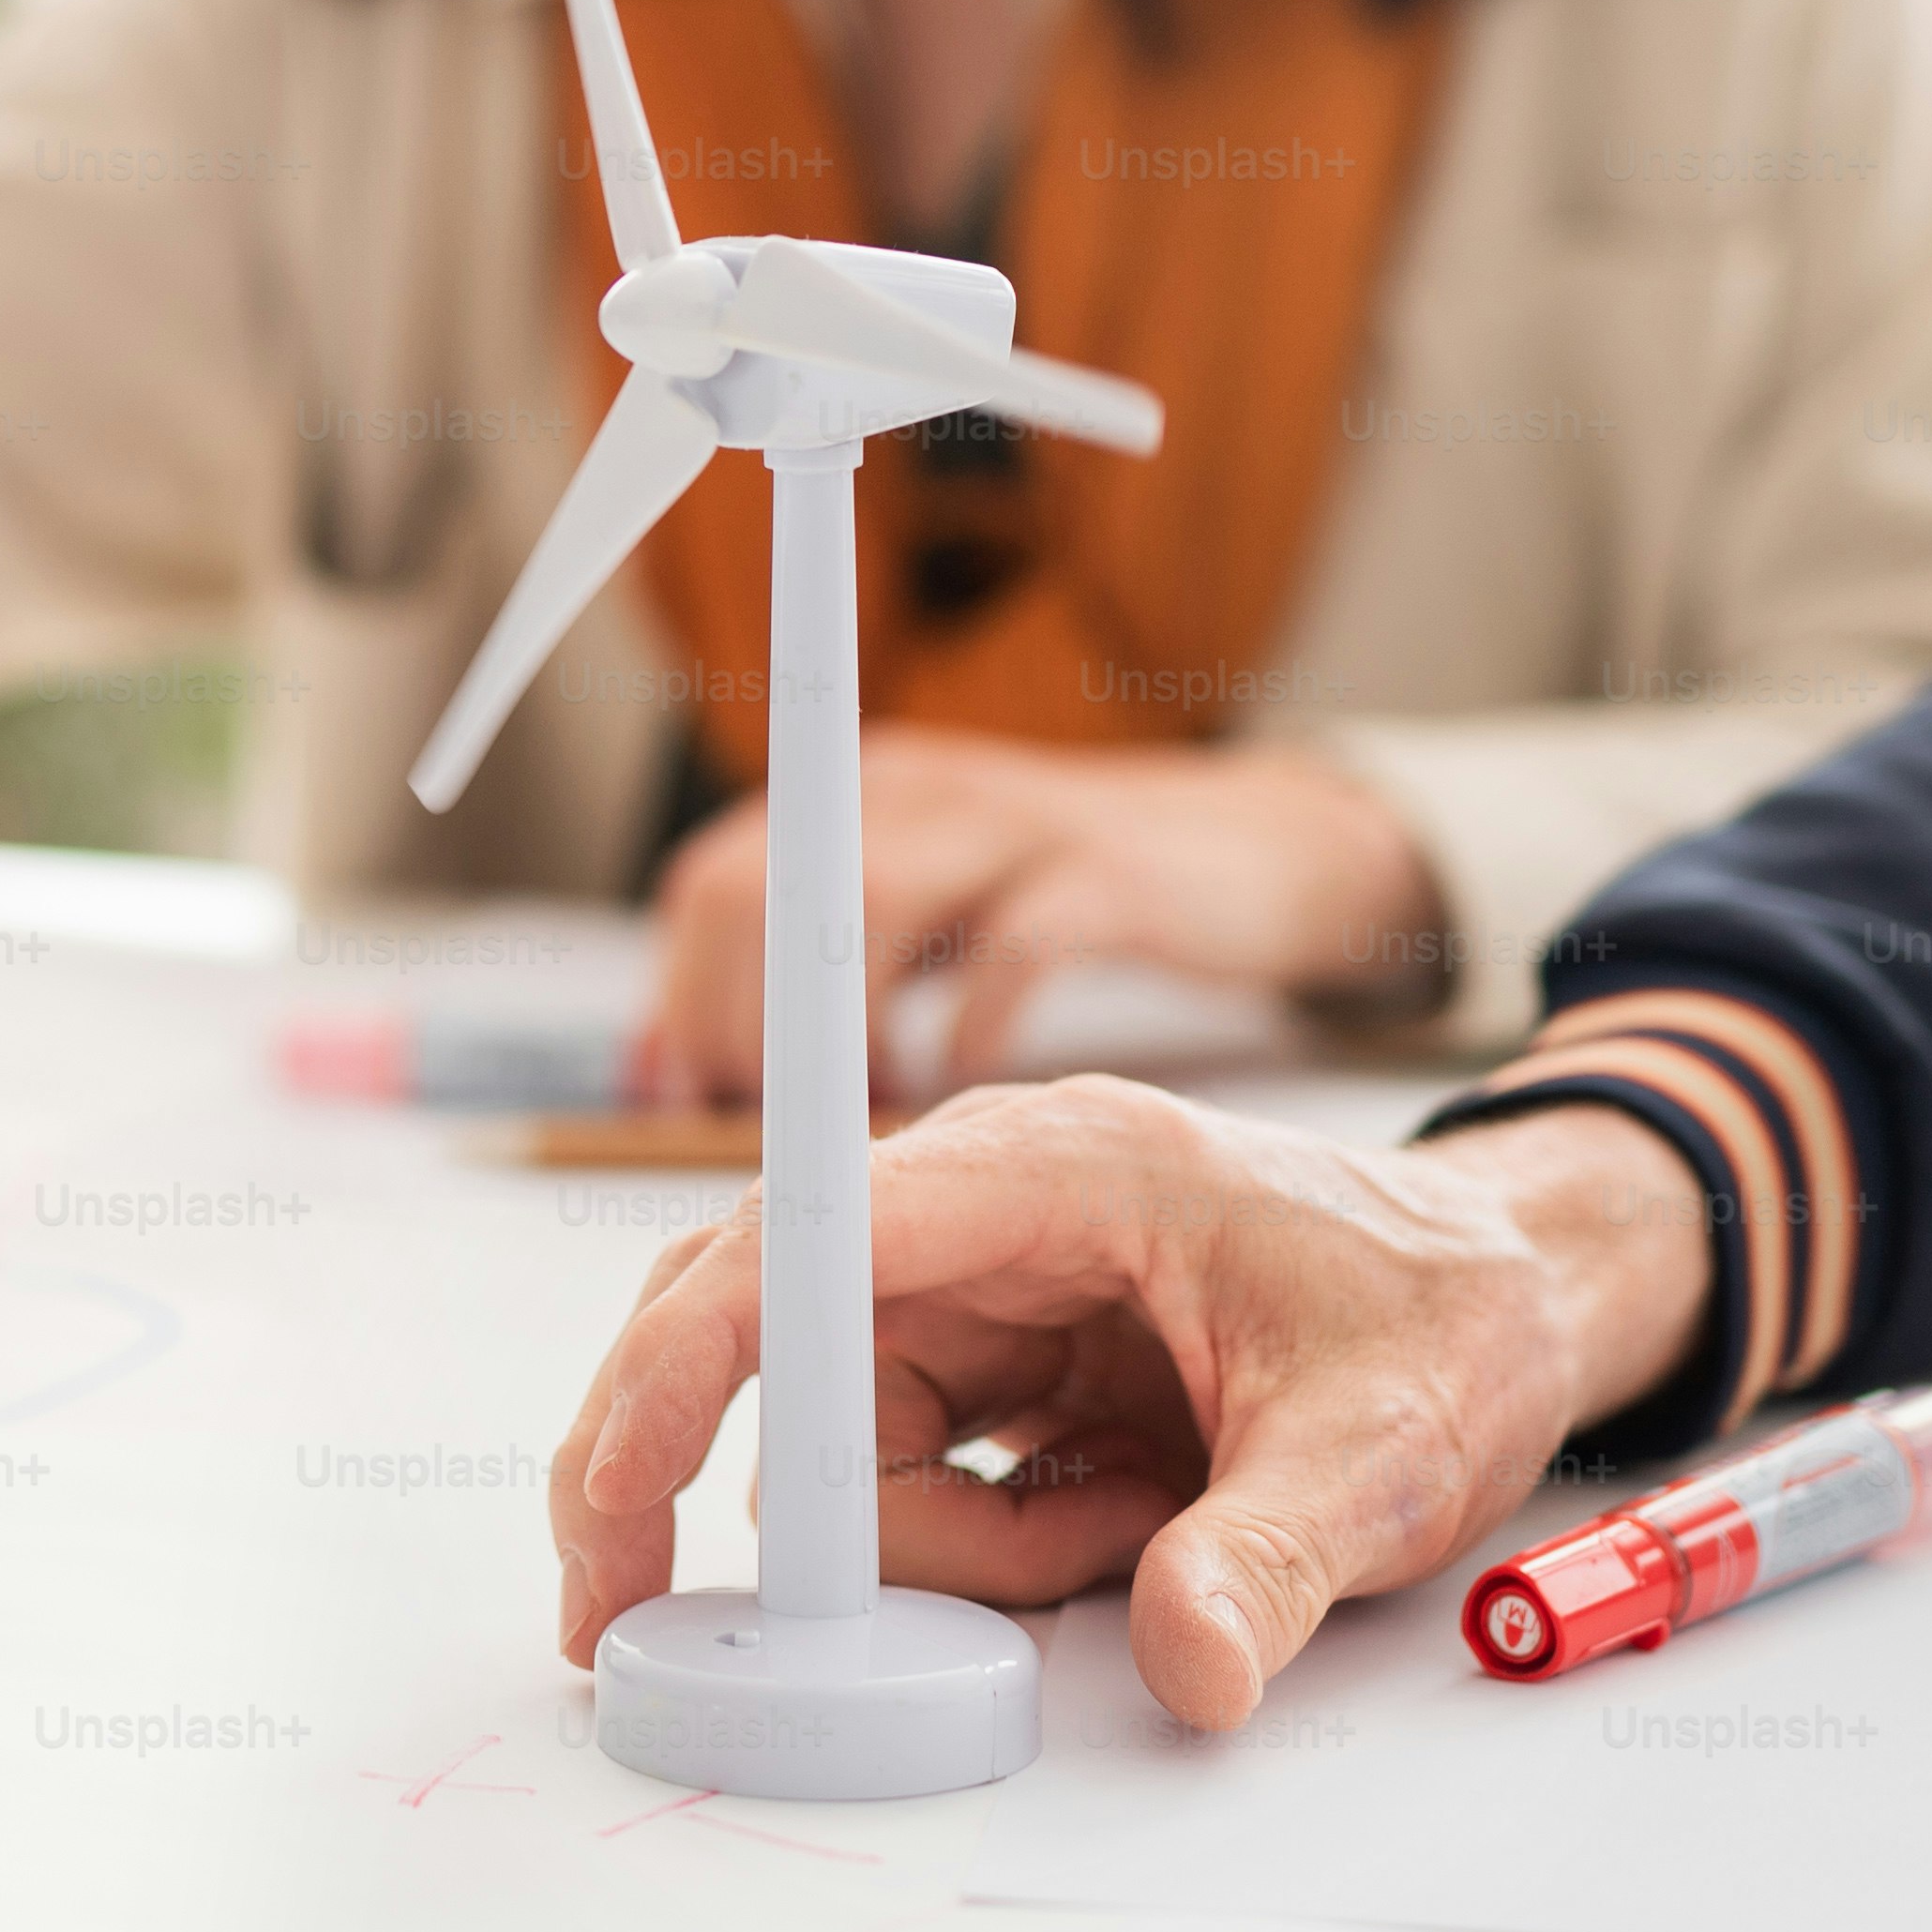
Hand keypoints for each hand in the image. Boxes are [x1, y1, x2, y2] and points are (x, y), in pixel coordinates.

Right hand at [544, 1080, 1711, 1729]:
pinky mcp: (996, 1359)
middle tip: (618, 1607)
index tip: (615, 1494)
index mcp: (1052, 1172)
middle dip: (678, 1461)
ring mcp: (982, 1286)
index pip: (801, 1246)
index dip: (681, 1362)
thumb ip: (1276, 1557)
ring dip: (928, 1543)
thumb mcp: (1388, 1449)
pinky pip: (910, 1474)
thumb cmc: (1449, 1315)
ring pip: (836, 1432)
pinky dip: (972, 1546)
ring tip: (1115, 1539)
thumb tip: (1194, 1671)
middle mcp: (984, 1209)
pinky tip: (1109, 1531)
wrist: (1517, 1291)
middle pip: (752, 1325)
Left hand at [650, 727, 1444, 1105]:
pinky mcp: (1110, 874)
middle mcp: (915, 793)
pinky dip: (972, 1032)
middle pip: (762, 891)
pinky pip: (1013, 945)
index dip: (682, 1007)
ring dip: (842, 1036)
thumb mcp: (924, 926)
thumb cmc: (1070, 899)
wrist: (1267, 849)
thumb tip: (664, 1066)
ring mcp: (1011, 823)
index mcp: (854, 803)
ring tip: (863, 1131)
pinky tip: (969, 1091)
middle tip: (773, 1138)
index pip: (713, 888)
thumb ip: (808, 983)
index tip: (683, 1114)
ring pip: (865, 906)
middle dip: (743, 1031)